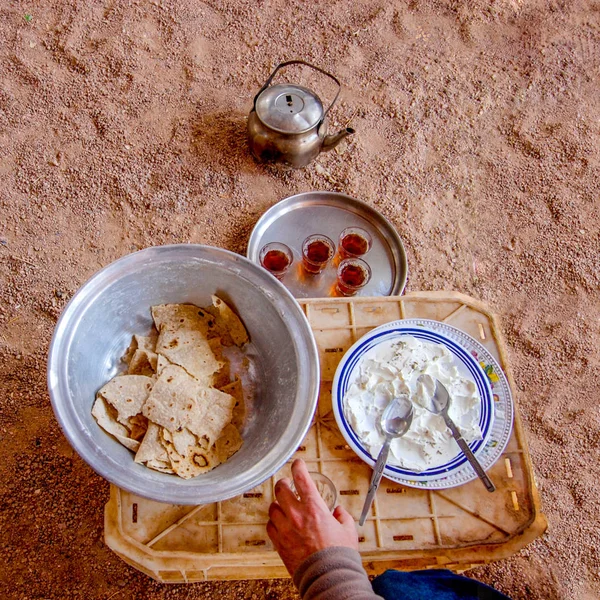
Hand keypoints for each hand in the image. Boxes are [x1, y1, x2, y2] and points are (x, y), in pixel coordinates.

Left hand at [267, 458, 358, 575]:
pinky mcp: (279, 543)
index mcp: (315, 507)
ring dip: (278, 504)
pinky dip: (274, 522)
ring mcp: (286, 529)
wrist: (328, 578)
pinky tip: (280, 524)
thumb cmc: (339, 555)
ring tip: (283, 506)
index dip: (298, 467)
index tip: (298, 463)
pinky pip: (269, 526)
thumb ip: (342, 516)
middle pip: (281, 488)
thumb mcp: (348, 530)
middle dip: (284, 483)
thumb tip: (337, 512)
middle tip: (287, 484)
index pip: (302, 478)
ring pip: (272, 507)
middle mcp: (297, 515)